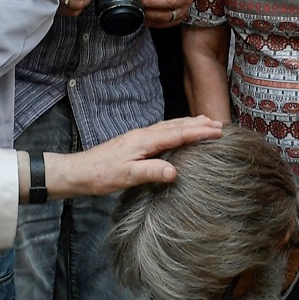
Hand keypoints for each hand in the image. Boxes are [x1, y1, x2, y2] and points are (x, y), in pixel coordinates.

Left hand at [42, 116, 223, 199]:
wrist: (79, 171)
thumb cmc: (101, 175)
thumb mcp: (127, 177)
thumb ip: (151, 172)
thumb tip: (175, 172)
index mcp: (144, 141)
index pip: (178, 134)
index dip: (199, 132)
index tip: (218, 131)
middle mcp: (143, 134)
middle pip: (176, 125)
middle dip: (198, 124)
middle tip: (219, 124)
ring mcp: (138, 137)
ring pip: (169, 126)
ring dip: (188, 124)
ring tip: (205, 123)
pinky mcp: (134, 142)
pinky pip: (162, 131)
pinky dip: (176, 129)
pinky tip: (178, 132)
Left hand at [140, 0, 192, 27]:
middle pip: (170, 2)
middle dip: (152, 2)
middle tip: (140, 0)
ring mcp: (183, 10)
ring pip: (167, 15)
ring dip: (151, 13)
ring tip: (140, 8)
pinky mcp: (177, 20)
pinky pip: (164, 24)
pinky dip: (152, 21)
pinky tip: (144, 16)